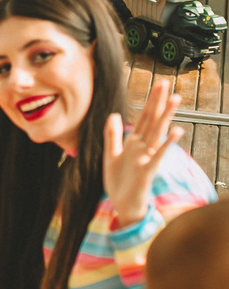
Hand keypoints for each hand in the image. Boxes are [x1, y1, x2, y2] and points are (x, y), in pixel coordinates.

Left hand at [104, 82, 182, 225]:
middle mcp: (142, 147)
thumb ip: (112, 135)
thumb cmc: (120, 181)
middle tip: (166, 83)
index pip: (143, 117)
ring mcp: (146, 157)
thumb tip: (113, 114)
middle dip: (158, 102)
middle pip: (152, 120)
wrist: (122, 204)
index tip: (157, 84)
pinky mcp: (148, 169)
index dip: (149, 101)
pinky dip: (167, 143)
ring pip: (157, 133)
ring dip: (166, 116)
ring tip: (175, 99)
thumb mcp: (111, 155)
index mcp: (133, 142)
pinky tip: (177, 131)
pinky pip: (159, 154)